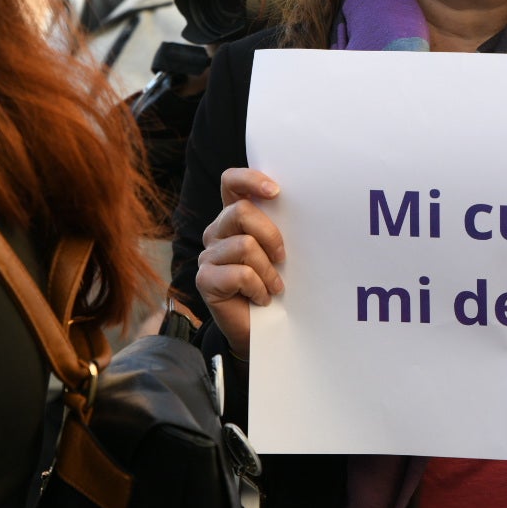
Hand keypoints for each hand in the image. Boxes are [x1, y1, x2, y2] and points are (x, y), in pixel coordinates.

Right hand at [195, 167, 284, 358]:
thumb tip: (302, 205)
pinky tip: (261, 298)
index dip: (250, 179)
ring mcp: (208, 255)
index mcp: (234, 217)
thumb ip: (278, 226)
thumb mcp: (278, 250)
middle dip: (270, 234)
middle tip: (282, 258)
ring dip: (268, 271)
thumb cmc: (274, 284)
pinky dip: (258, 288)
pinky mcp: (205, 280)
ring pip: (244, 245)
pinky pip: (239, 274)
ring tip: (274, 287)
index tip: (276, 191)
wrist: (263, 328)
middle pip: (241, 211)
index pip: (231, 183)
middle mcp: (217, 231)